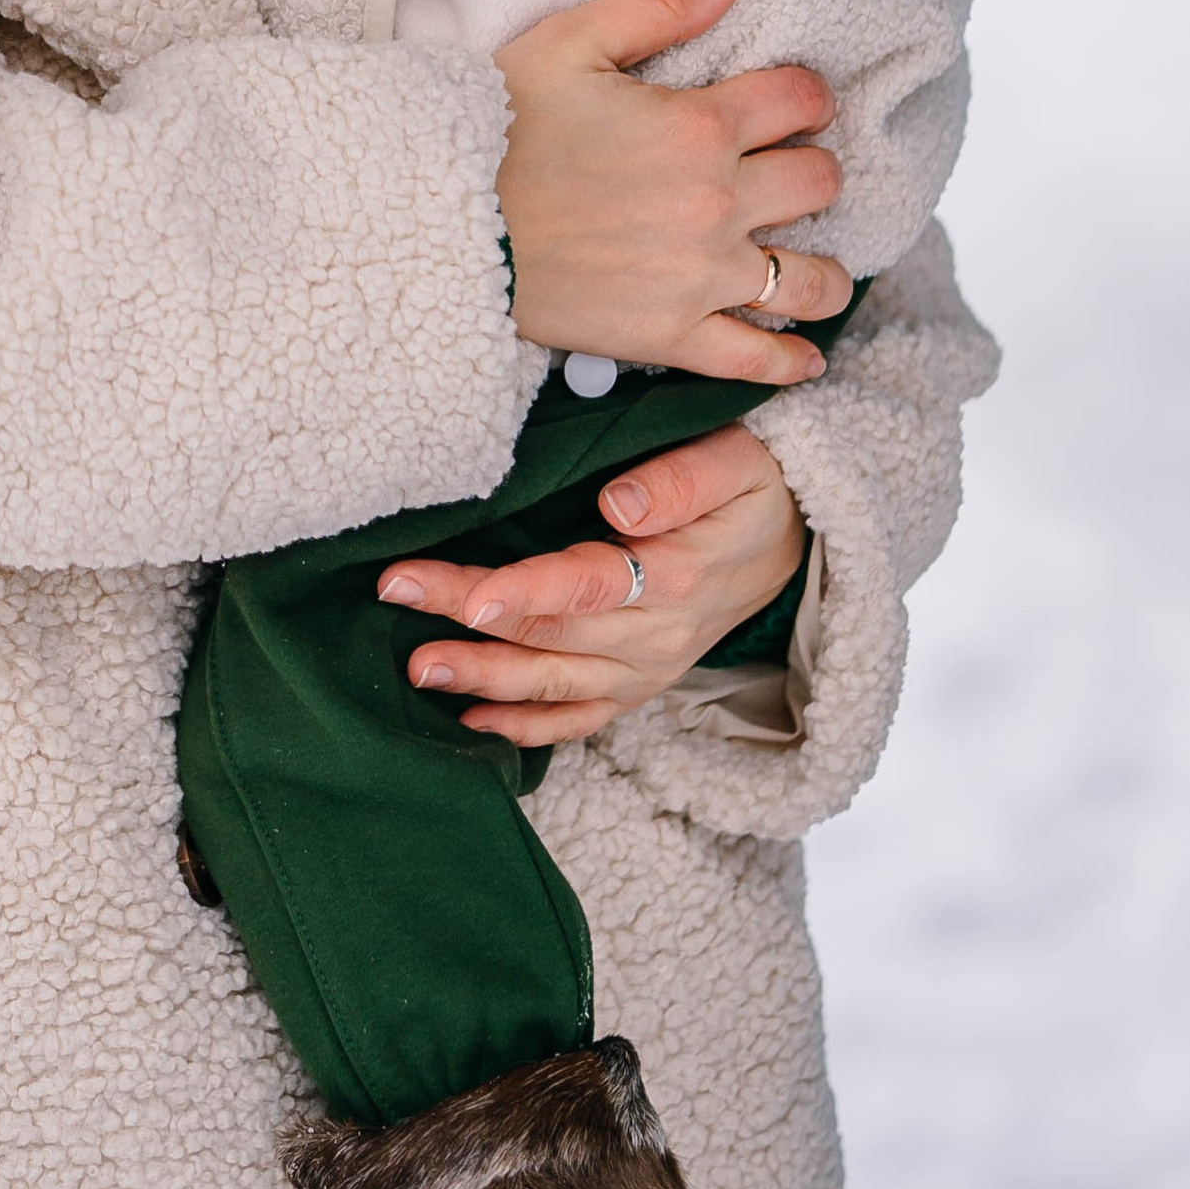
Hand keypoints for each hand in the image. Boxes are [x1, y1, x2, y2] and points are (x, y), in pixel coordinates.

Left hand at [374, 423, 805, 742]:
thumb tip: (620, 503)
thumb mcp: (738, 461)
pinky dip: (526, 727)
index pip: (588, 586)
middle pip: (550, 632)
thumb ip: (683, 479)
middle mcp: (656, 635)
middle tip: (396, 594)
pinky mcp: (636, 684)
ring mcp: (644, 669)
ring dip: (482, 678)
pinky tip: (470, 722)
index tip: (471, 597)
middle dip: (468, 618)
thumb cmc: (753, 486)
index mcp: (675, 575)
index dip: (527, 592)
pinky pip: (578, 719)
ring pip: (553, 683)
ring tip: (416, 669)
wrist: (793, 542)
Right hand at [493, 0, 848, 386]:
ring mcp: (700, 276)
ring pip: (810, 280)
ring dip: (826, 270)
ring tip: (817, 266)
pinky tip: (806, 358)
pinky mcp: (670, 335)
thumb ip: (655, 4)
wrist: (445, 226)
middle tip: (794, 172)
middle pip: (819, 183)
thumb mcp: (567, 43)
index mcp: (698, 125)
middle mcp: (717, 201)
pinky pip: (754, 358)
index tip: (798, 103)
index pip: (800, 99)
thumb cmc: (498, 128)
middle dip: (815, 169)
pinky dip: (789, 362)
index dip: (808, 95)